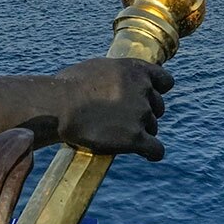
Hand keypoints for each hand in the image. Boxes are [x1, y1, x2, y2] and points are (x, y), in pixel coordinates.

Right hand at [54, 56, 173, 160]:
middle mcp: (142, 89)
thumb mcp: (96, 69)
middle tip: (125, 121)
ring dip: (142, 132)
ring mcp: (141, 114)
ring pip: (154, 127)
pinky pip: (156, 149)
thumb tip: (116, 81)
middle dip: (145, 114)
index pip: (165, 81)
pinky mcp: (135, 138)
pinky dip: (152, 153)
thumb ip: (115, 75)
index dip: (157, 91)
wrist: (58, 106)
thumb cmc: (67, 87)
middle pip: (158, 107)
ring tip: (120, 136)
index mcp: (134, 70)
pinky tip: (146, 154)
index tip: (148, 99)